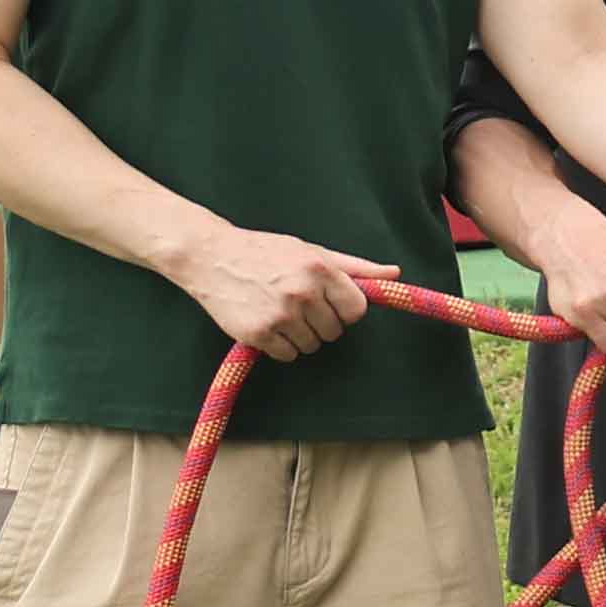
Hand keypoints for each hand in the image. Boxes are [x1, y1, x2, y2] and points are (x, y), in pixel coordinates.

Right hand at [170, 225, 389, 359]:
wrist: (210, 257)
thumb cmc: (266, 252)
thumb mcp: (312, 251)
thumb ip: (355, 267)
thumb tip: (395, 273)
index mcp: (320, 269)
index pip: (357, 310)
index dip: (344, 309)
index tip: (330, 303)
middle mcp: (302, 293)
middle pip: (335, 331)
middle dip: (321, 321)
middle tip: (298, 303)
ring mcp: (280, 315)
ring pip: (312, 346)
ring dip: (301, 335)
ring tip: (280, 311)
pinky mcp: (258, 334)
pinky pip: (288, 355)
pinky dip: (280, 346)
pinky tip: (267, 323)